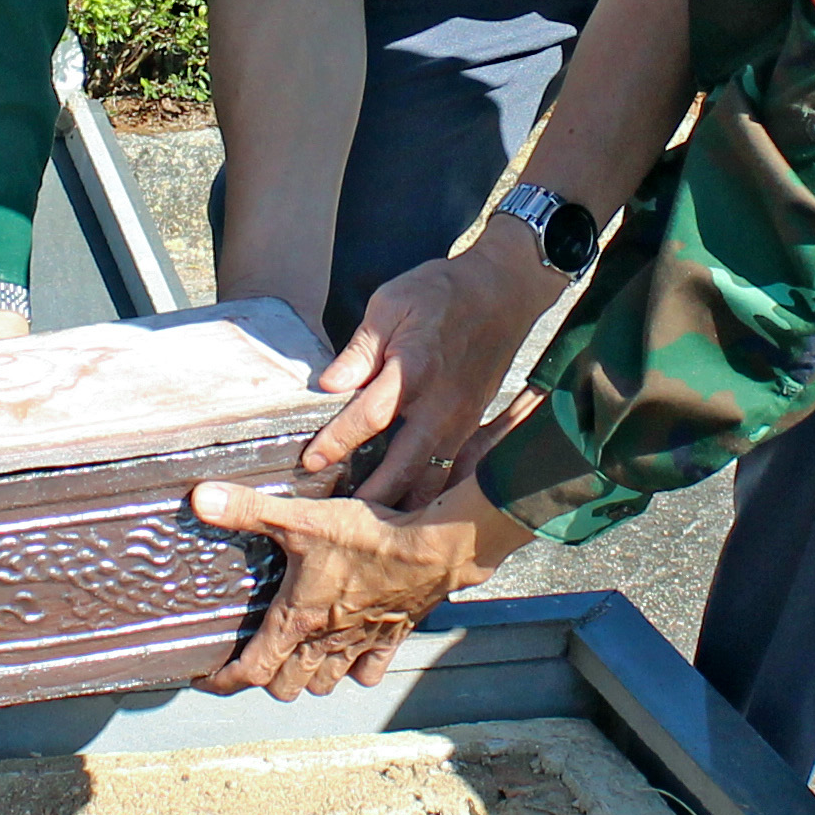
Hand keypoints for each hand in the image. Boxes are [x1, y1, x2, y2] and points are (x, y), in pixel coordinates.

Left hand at [192, 477, 526, 700]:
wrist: (434, 549)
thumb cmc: (368, 536)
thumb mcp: (302, 517)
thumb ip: (249, 510)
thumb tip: (200, 498)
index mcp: (297, 620)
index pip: (251, 671)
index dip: (224, 681)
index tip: (207, 679)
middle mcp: (325, 643)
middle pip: (286, 687)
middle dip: (268, 678)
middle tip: (256, 657)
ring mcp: (360, 645)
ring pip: (324, 685)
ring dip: (308, 677)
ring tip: (297, 657)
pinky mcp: (390, 639)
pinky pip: (368, 673)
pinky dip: (354, 670)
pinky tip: (348, 652)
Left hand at [301, 238, 556, 507]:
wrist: (502, 293)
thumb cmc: (441, 294)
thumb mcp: (391, 304)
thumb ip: (360, 350)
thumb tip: (329, 385)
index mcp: (415, 368)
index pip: (371, 415)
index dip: (339, 441)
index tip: (312, 461)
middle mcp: (441, 403)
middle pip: (405, 464)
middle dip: (372, 495)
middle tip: (338, 518)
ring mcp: (462, 419)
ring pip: (431, 476)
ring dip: (402, 501)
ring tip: (370, 522)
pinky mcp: (472, 425)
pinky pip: (450, 469)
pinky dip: (427, 491)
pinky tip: (405, 505)